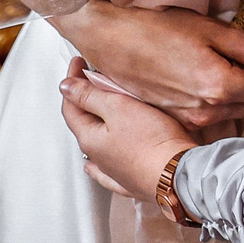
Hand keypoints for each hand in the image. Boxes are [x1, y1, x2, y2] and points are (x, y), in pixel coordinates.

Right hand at [53, 0, 243, 130]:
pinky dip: (231, 107)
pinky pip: (216, 116)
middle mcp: (209, 109)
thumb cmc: (156, 30)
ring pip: (238, 112)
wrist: (111, 42)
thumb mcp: (209, 29)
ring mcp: (192, 119)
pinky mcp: (179, 119)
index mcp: (220, 85)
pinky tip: (234, 93)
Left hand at [60, 57, 197, 202]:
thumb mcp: (118, 108)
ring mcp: (115, 171)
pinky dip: (101, 163)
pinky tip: (95, 166)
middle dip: (85, 100)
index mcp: (90, 139)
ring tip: (103, 111)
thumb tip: (65, 88)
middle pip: (84, 124)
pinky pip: (111, 169)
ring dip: (98, 125)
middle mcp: (98, 157)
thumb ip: (89, 96)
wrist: (178, 174)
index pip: (71, 106)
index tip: (79, 62)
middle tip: (92, 80)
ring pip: (98, 144)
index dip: (72, 82)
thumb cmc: (152, 141)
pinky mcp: (133, 180)